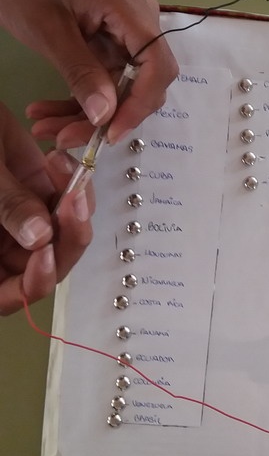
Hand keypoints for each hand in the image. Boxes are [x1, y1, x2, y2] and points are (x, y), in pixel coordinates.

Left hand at [0, 0, 177, 146]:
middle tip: (68, 137)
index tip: (110, 133)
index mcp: (130, 8)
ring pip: (123, 85)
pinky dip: (83, 96)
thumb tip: (105, 117)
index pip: (157, 66)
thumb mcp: (46, 30)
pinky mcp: (114, 39)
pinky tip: (52, 111)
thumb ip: (80, 73)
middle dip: (109, 115)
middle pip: (144, 81)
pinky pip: (108, 76)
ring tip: (49, 128)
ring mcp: (129, 30)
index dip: (140, 104)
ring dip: (89, 112)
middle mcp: (140, 20)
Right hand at [0, 103, 93, 314]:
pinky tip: (58, 160)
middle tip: (73, 199)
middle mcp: (4, 247)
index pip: (11, 296)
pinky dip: (74, 184)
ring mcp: (25, 222)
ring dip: (75, 206)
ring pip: (65, 233)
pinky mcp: (41, 196)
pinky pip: (69, 203)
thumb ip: (7, 207)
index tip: (46, 253)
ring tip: (61, 167)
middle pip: (49, 265)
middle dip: (68, 236)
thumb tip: (40, 238)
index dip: (33, 284)